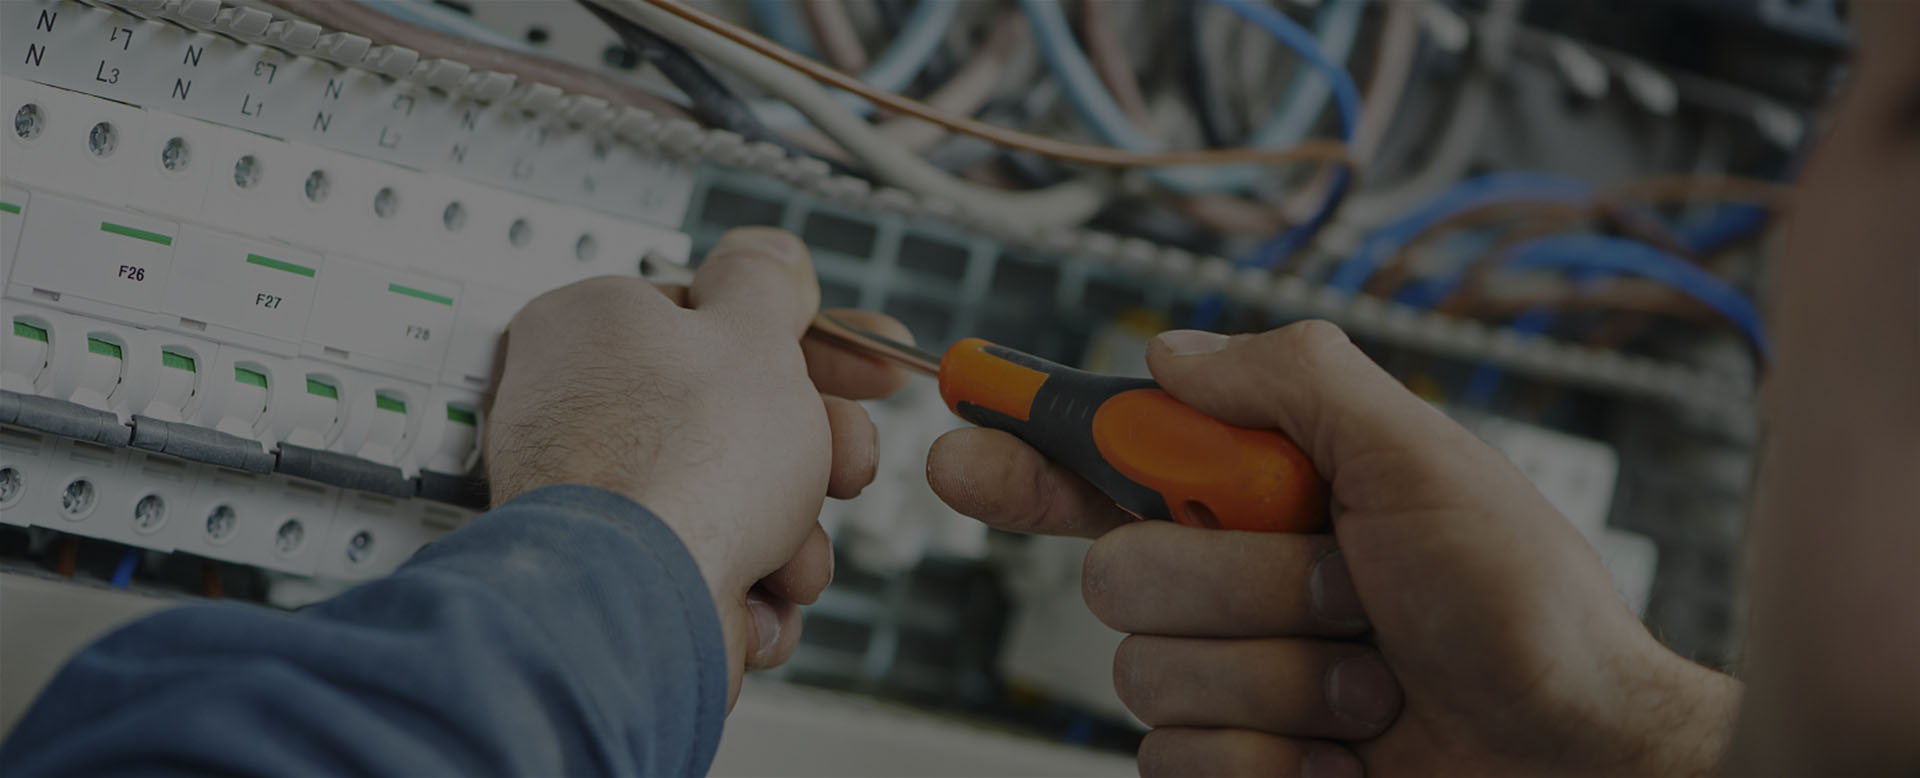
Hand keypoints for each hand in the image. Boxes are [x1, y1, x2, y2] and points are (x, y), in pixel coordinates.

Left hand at [486, 227, 910, 704]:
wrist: (637, 607)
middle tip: (847, 463)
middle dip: (813, 454)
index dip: (811, 345)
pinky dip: (747, 588)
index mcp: (597, 327)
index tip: (866, 369)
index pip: (719, 320)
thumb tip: (767, 251)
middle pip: (735, 418)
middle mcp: (580, 409)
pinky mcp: (615, 577)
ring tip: (792, 556)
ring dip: (790, 534)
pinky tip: (755, 599)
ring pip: (732, 502)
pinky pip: (706, 568)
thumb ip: (766, 284)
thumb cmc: (680, 464)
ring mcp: (595, 500)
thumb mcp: (752, 335)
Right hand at [927, 321, 1737, 775]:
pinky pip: (1176, 762)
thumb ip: (1292, 382)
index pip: (1109, 460)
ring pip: (1147, 676)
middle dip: (1243, 587)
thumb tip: (1169, 351)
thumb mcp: (1424, 458)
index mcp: (1263, 493)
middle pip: (1116, 572)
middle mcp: (1232, 581)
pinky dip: (1274, 760)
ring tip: (1375, 683)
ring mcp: (1229, 680)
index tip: (959, 436)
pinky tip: (1347, 754)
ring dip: (1281, 681)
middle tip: (1351, 592)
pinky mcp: (1231, 767)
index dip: (1025, 446)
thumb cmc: (1527, 610)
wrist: (1577, 758)